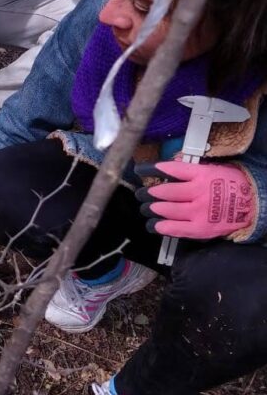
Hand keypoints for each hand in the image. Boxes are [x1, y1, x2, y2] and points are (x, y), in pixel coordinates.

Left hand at [135, 160, 254, 239]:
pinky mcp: (199, 228)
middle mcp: (198, 193)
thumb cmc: (232, 185)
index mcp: (201, 175)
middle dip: (149, 193)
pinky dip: (161, 227)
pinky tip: (153, 225)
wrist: (253, 205)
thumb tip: (170, 166)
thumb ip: (192, 170)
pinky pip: (175, 228)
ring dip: (152, 209)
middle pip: (165, 192)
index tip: (141, 170)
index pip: (171, 170)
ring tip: (146, 208)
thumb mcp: (214, 170)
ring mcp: (198, 212)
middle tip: (142, 193)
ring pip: (166, 210)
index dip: (153, 169)